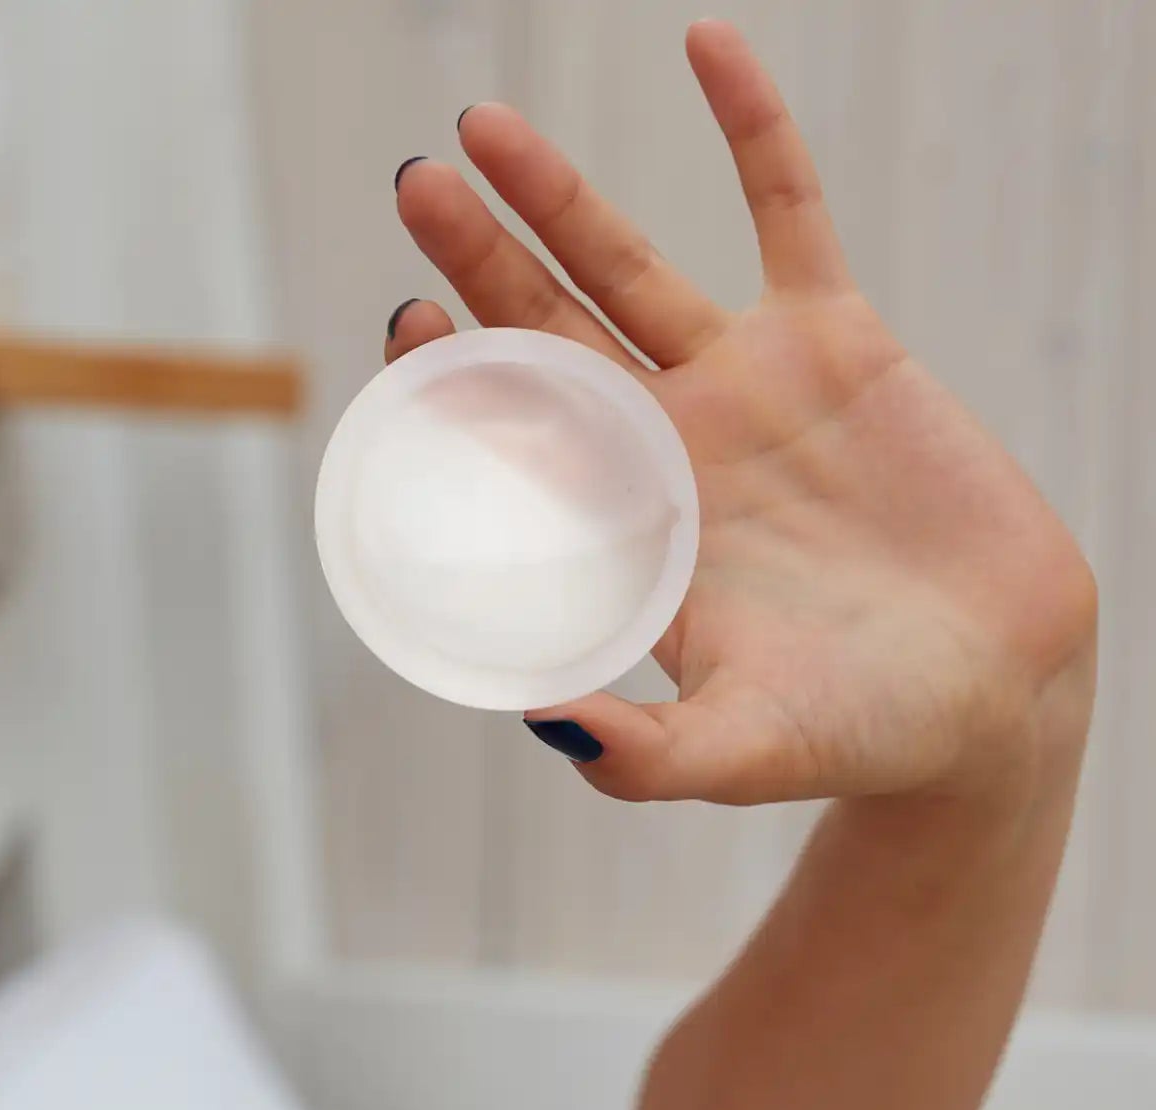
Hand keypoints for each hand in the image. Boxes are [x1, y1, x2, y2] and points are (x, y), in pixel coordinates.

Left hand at [389, 21, 1095, 805]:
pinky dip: (752, 131)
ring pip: (631, 268)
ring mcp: (744, 389)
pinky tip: (703, 44)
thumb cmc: (857, 737)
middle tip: (412, 188)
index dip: (457, 382)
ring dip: (560, 197)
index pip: (514, 442)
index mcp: (622, 535)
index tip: (406, 326)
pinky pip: (788, 212)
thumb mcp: (740, 753)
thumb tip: (535, 723)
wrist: (989, 697)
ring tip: (482, 127)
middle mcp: (663, 452)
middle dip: (479, 263)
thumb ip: (642, 753)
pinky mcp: (838, 343)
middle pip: (547, 338)